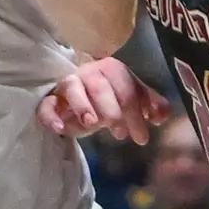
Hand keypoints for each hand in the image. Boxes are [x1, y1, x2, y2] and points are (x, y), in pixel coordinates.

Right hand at [37, 57, 171, 144]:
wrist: (79, 101)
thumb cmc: (109, 100)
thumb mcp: (131, 102)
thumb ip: (150, 105)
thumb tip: (162, 115)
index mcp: (112, 70)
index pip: (126, 87)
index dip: (135, 113)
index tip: (141, 138)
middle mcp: (89, 72)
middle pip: (100, 86)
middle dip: (112, 111)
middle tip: (120, 134)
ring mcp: (67, 84)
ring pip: (72, 87)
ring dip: (83, 105)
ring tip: (92, 124)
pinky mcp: (50, 100)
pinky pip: (46, 104)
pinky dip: (50, 115)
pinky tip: (60, 129)